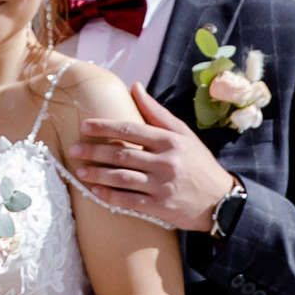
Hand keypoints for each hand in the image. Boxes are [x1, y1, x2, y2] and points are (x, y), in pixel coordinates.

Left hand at [70, 81, 238, 231]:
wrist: (221, 200)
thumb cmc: (198, 163)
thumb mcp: (183, 133)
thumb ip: (156, 112)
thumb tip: (135, 86)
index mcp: (169, 140)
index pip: (129, 130)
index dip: (104, 127)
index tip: (84, 127)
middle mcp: (165, 162)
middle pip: (121, 154)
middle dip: (93, 151)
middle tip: (73, 149)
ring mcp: (162, 186)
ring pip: (121, 178)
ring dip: (96, 174)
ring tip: (79, 171)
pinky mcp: (160, 207)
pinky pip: (128, 201)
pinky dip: (109, 196)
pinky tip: (94, 191)